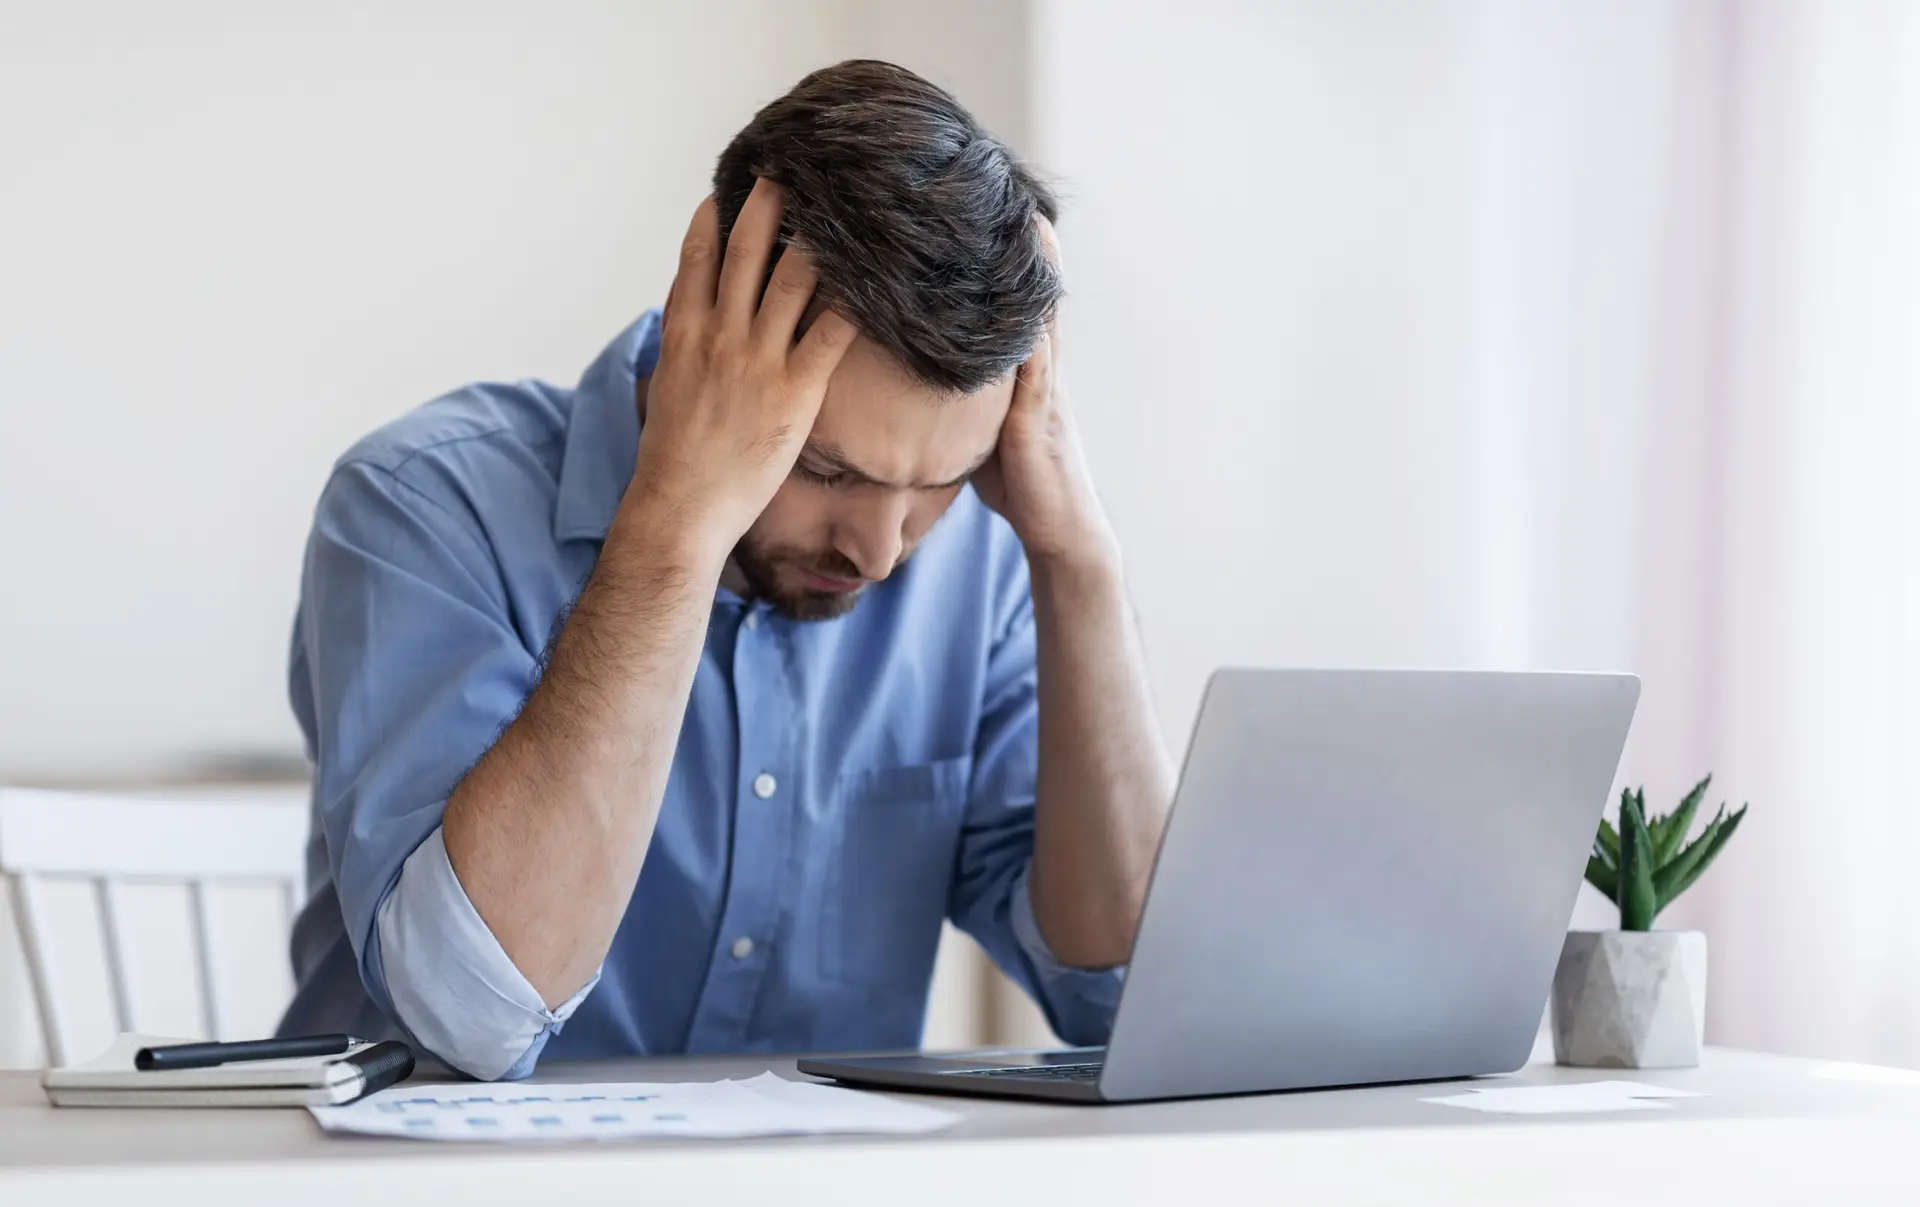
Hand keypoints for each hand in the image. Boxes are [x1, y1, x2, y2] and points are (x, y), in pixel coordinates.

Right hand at [629, 180, 856, 553]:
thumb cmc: (674, 456)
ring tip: (841, 206)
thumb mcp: (668, 386)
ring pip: (792, 279)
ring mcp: (757, 360)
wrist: (682, 505)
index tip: (729, 188)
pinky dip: (853, 302)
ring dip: (818, 238)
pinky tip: (875, 278)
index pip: (697, 258)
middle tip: (792, 170)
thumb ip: (683, 344)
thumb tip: (691, 316)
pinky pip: (830, 334)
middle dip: (770, 206)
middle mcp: (720, 334)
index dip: (714, 218)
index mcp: (685, 331)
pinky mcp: (794, 391)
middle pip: (747, 251)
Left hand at [971, 219, 1117, 566]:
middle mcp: (1037, 367)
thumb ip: (954, 399)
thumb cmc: (1018, 483)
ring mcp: (1044, 386)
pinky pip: (1035, 362)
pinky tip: (1022, 298)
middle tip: (1008, 188)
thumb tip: (904, 385)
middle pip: (1031, 292)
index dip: (1004, 256)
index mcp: (1021, 368)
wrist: (1059, 528)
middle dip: (1023, 243)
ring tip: (1024, 219)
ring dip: (1033, 269)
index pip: (1011, 299)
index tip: (986, 207)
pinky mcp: (1039, 412)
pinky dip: (1030, 327)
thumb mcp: (977, 429)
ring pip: (1038, 315)